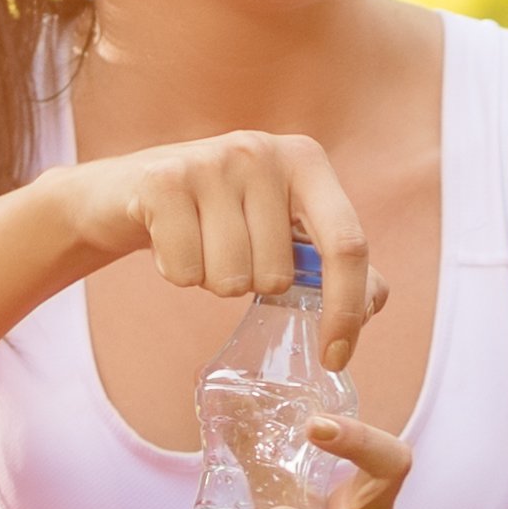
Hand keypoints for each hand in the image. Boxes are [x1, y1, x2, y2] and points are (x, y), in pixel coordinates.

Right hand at [74, 131, 380, 367]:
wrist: (130, 189)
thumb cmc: (221, 214)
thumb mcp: (280, 226)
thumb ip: (334, 261)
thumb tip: (376, 302)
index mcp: (306, 160)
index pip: (347, 245)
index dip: (346, 309)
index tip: (335, 358)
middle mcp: (262, 150)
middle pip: (277, 276)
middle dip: (251, 283)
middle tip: (229, 249)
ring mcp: (211, 161)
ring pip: (230, 279)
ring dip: (211, 279)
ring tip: (199, 244)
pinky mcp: (163, 181)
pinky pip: (184, 273)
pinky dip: (176, 273)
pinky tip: (170, 240)